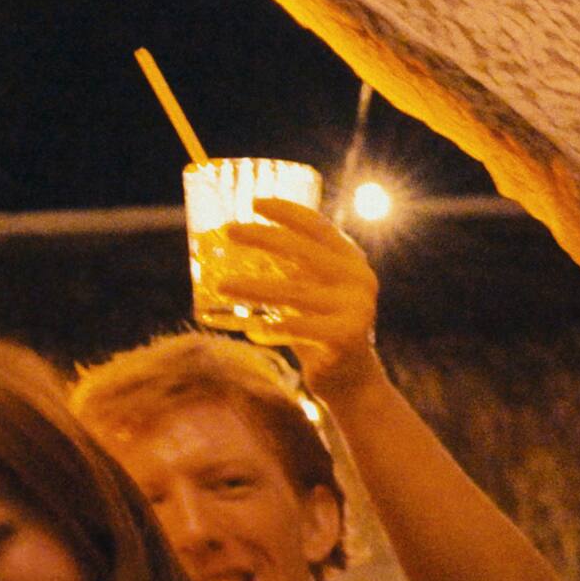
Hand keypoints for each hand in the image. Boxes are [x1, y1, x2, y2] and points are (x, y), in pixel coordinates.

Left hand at [218, 197, 383, 393]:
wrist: (351, 379)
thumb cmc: (318, 327)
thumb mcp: (307, 290)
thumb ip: (287, 269)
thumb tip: (233, 244)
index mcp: (350, 260)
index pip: (318, 226)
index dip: (287, 211)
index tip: (255, 202)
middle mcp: (358, 278)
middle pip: (304, 251)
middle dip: (263, 238)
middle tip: (229, 230)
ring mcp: (356, 307)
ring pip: (295, 292)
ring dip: (254, 287)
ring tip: (221, 285)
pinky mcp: (347, 337)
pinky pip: (302, 329)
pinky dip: (275, 327)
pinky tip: (253, 328)